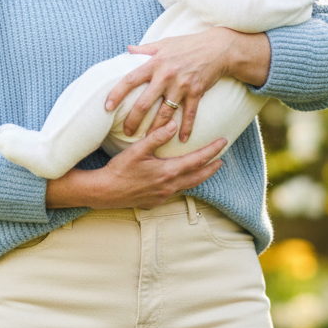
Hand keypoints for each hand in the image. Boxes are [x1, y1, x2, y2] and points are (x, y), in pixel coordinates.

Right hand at [44, 120, 226, 209]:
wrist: (104, 192)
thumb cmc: (119, 170)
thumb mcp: (137, 150)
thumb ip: (157, 137)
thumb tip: (173, 125)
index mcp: (168, 172)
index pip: (197, 160)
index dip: (212, 151)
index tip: (223, 143)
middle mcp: (169, 186)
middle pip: (198, 176)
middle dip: (211, 167)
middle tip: (221, 159)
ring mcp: (163, 196)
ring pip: (189, 186)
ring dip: (200, 176)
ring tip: (206, 169)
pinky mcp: (155, 202)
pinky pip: (176, 192)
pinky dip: (184, 184)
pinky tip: (181, 180)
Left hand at [104, 27, 270, 142]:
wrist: (218, 47)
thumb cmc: (188, 44)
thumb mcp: (164, 43)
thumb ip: (145, 49)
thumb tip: (128, 49)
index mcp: (155, 63)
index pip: (130, 79)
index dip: (117, 94)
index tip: (107, 107)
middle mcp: (166, 75)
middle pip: (145, 103)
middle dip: (133, 120)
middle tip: (126, 132)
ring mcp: (182, 85)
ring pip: (165, 113)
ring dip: (155, 129)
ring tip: (148, 139)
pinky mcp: (197, 92)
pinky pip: (190, 115)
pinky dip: (186, 129)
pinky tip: (182, 140)